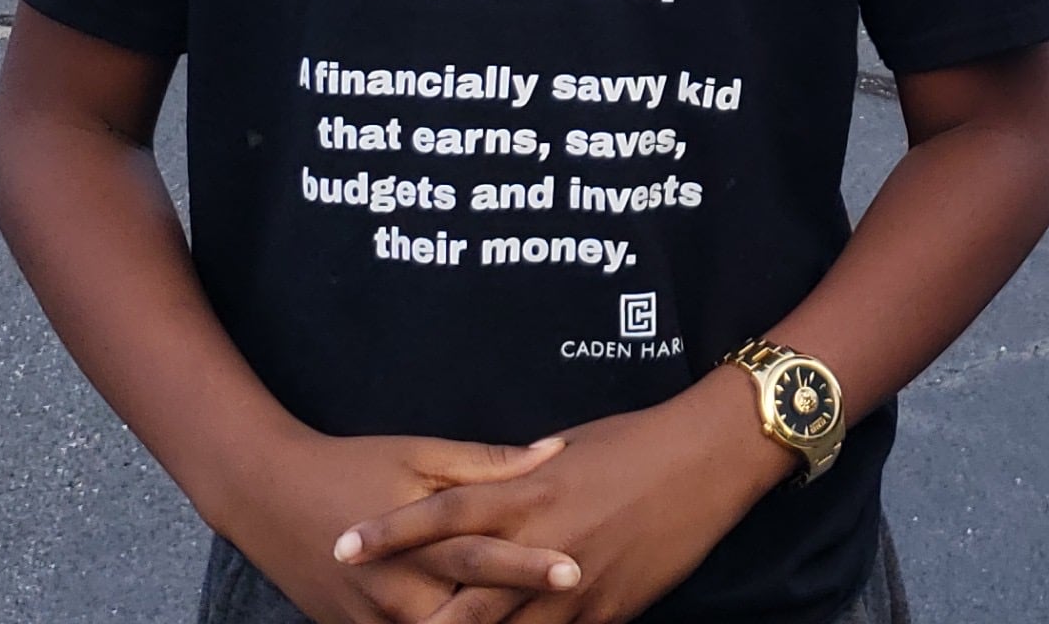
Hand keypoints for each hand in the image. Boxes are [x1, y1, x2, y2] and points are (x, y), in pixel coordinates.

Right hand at [220, 429, 581, 623]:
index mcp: (416, 542)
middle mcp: (397, 592)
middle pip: (467, 618)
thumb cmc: (352, 466)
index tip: (576, 568)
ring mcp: (376, 623)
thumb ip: (487, 464)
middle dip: (517, 619)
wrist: (268, 496)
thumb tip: (553, 451)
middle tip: (575, 606)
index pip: (483, 559)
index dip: (530, 566)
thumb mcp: (419, 454)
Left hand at [332, 367, 790, 623]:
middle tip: (367, 621)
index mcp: (526, 493)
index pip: (441, 515)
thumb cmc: (634, 442)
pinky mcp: (608, 612)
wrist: (707, 459)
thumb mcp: (564, 451)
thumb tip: (483, 490)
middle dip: (415, 618)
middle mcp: (542, 543)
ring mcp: (575, 586)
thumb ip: (517, 478)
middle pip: (462, 596)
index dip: (388, 533)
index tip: (340, 546)